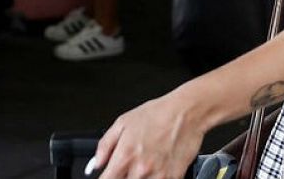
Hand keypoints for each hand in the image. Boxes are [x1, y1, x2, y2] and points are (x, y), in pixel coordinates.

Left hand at [90, 91, 205, 178]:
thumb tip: (96, 163)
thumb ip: (105, 145)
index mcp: (125, 156)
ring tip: (146, 165)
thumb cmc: (158, 114)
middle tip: (131, 166)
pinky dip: (157, 177)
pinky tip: (158, 166)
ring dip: (141, 178)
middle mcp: (140, 170)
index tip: (109, 175)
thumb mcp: (123, 122)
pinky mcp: (173, 178)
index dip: (107, 178)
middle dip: (124, 176)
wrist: (187, 112)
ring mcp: (158, 176)